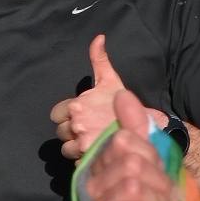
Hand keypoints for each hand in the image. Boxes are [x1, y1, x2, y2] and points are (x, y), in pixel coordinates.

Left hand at [53, 33, 135, 162]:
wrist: (144, 127)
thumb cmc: (124, 104)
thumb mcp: (110, 80)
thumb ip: (99, 60)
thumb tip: (98, 38)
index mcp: (76, 105)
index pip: (56, 116)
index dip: (66, 118)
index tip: (80, 118)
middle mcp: (76, 124)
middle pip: (60, 133)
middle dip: (71, 133)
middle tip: (89, 130)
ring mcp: (82, 143)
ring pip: (66, 149)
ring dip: (76, 147)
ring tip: (93, 141)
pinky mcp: (88, 159)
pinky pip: (76, 161)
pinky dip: (84, 159)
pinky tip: (98, 151)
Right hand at [79, 84, 181, 200]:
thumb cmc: (146, 193)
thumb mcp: (147, 156)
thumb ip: (135, 124)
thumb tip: (122, 94)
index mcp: (102, 157)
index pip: (124, 141)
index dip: (150, 153)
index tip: (161, 168)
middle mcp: (93, 177)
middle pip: (133, 164)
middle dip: (160, 181)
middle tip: (172, 195)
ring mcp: (95, 200)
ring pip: (133, 187)